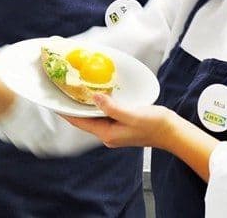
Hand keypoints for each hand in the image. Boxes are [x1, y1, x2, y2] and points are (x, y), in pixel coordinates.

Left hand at [61, 93, 175, 148]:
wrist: (171, 132)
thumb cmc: (154, 124)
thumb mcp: (133, 114)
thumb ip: (112, 107)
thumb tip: (94, 97)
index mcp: (107, 133)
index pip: (80, 122)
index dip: (66, 112)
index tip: (54, 102)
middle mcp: (108, 134)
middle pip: (85, 119)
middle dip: (73, 107)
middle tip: (63, 91)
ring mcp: (115, 130)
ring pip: (94, 116)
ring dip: (85, 105)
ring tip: (75, 91)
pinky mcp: (121, 124)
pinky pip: (104, 114)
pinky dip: (98, 105)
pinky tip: (97, 95)